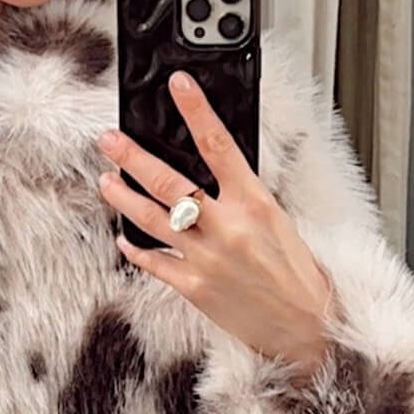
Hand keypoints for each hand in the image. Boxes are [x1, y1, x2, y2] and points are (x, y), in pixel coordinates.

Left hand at [97, 71, 333, 374]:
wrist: (306, 327)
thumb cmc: (297, 275)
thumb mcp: (279, 221)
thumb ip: (243, 196)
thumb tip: (213, 172)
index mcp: (255, 203)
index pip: (219, 145)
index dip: (196, 111)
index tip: (178, 85)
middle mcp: (227, 227)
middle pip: (169, 182)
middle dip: (132, 157)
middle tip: (109, 139)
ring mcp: (206, 258)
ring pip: (151, 219)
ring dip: (123, 197)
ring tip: (106, 180)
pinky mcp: (193, 288)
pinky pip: (154, 262)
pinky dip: (135, 248)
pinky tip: (123, 237)